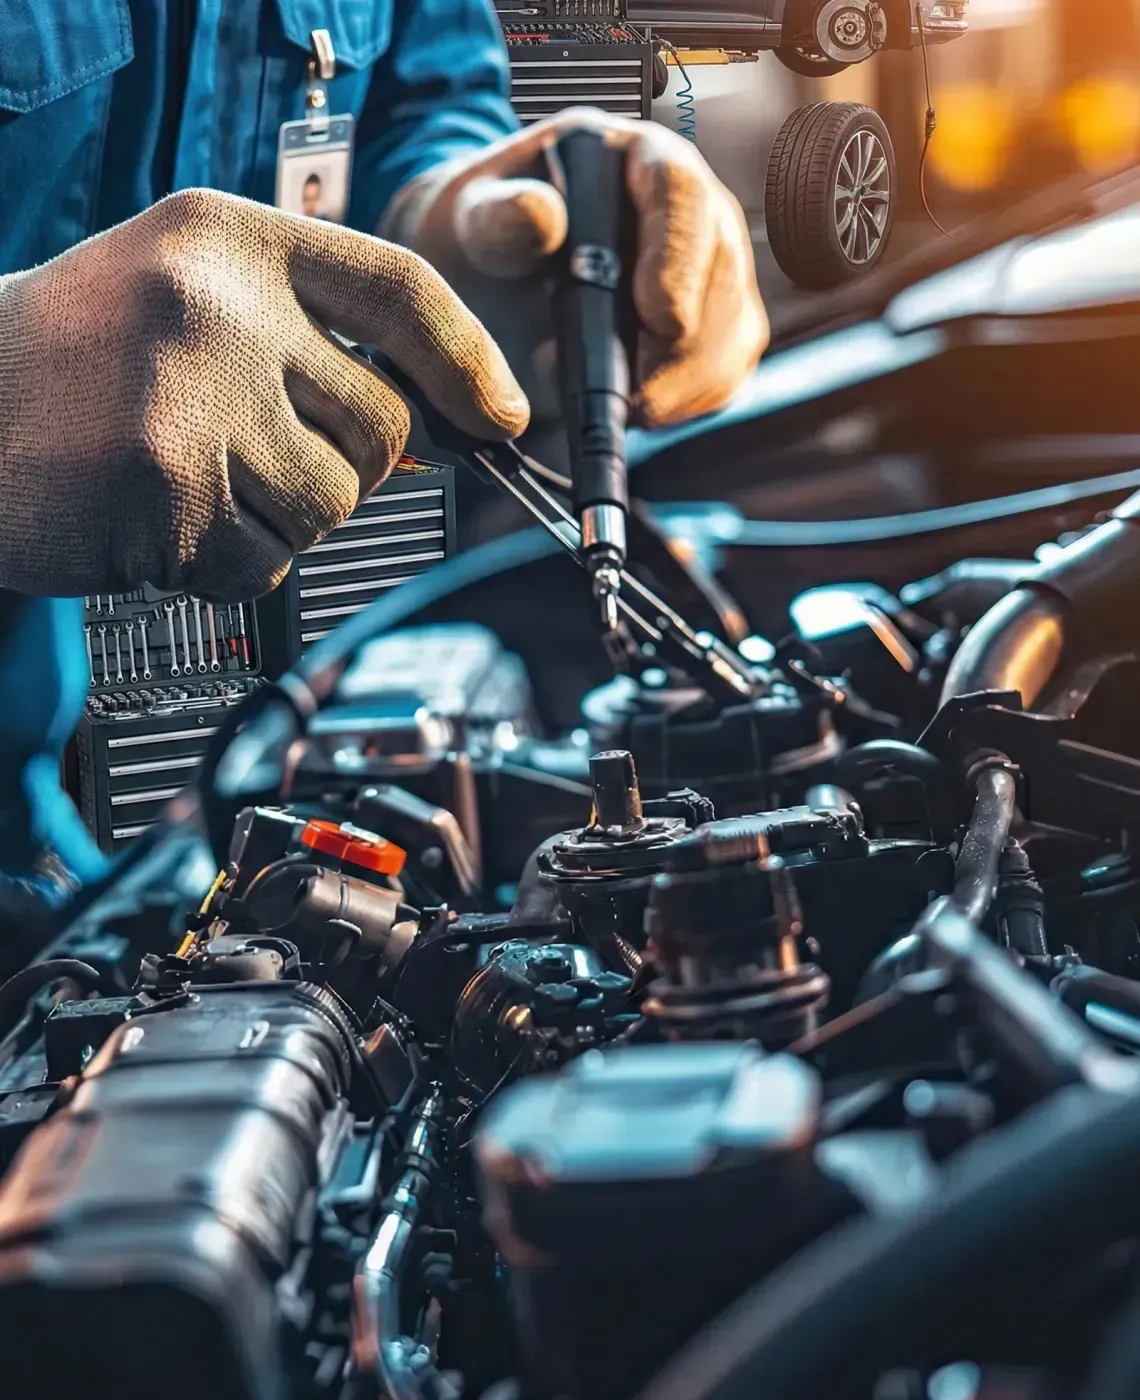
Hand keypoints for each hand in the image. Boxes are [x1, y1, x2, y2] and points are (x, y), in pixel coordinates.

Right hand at [0, 188, 526, 598]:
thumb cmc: (74, 364)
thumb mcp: (187, 297)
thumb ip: (307, 338)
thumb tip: (443, 419)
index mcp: (227, 238)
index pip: (399, 289)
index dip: (470, 360)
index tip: (505, 415)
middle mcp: (216, 304)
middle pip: (384, 424)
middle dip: (341, 462)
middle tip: (250, 452)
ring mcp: (191, 398)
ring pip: (335, 504)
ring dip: (280, 519)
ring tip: (192, 481)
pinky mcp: (169, 494)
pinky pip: (266, 563)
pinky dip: (227, 563)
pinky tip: (160, 520)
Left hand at [385, 108, 767, 427]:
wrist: (498, 291)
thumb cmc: (488, 243)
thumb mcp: (474, 223)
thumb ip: (498, 219)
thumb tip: (541, 214)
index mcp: (633, 157)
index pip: (681, 190)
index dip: (678, 255)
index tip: (659, 317)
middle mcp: (690, 205)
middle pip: (720, 269)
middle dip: (675, 346)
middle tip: (620, 391)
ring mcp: (714, 267)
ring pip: (731, 332)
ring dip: (674, 384)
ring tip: (605, 394)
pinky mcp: (721, 327)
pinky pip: (723, 375)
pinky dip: (680, 404)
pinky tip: (630, 402)